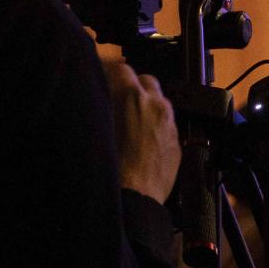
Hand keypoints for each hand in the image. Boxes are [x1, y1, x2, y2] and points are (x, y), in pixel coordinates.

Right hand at [106, 59, 180, 202]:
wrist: (131, 199)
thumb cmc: (106, 167)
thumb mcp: (91, 127)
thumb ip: (93, 103)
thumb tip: (92, 94)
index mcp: (130, 96)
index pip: (120, 68)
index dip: (108, 71)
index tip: (101, 77)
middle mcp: (155, 104)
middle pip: (145, 80)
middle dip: (131, 86)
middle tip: (115, 99)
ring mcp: (170, 124)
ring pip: (159, 103)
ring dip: (145, 106)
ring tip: (128, 122)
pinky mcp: (177, 144)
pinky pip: (166, 125)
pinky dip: (155, 126)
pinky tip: (141, 142)